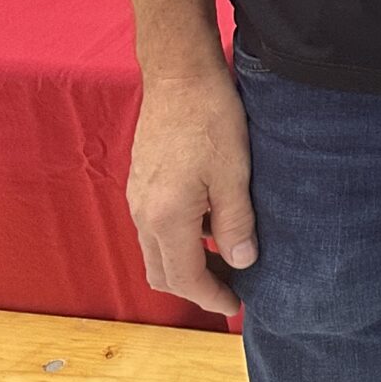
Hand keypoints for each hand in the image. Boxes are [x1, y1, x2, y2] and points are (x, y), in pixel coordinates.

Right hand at [127, 67, 256, 315]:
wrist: (179, 74)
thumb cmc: (212, 118)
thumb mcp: (235, 172)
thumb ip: (236, 222)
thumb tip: (242, 262)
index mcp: (166, 217)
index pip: (184, 278)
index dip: (211, 297)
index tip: (236, 307)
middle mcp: (143, 213)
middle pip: (163, 272)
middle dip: (196, 288)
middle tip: (233, 288)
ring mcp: (137, 197)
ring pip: (156, 251)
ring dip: (186, 264)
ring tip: (226, 259)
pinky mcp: (141, 182)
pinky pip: (154, 227)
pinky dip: (179, 240)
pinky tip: (209, 225)